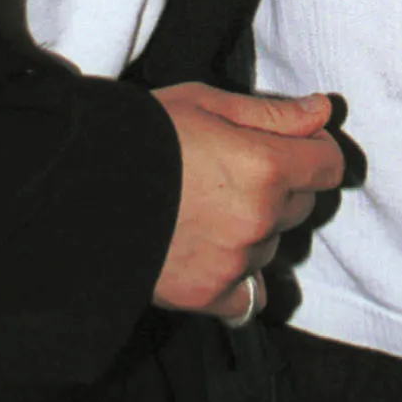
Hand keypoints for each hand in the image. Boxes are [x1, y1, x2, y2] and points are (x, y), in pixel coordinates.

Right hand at [150, 84, 344, 318]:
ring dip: (253, 232)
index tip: (289, 148)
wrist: (75, 189)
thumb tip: (321, 113)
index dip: (311, 151)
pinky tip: (210, 257)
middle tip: (229, 174)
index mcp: (264, 165)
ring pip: (272, 247)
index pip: (326, 165)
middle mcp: (258, 217)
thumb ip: (271, 114)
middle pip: (301, 205)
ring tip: (203, 211)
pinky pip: (248, 298)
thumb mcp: (203, 103)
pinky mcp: (209, 294)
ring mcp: (236, 261)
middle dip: (279, 188)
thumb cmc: (138, 136)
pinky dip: (237, 281)